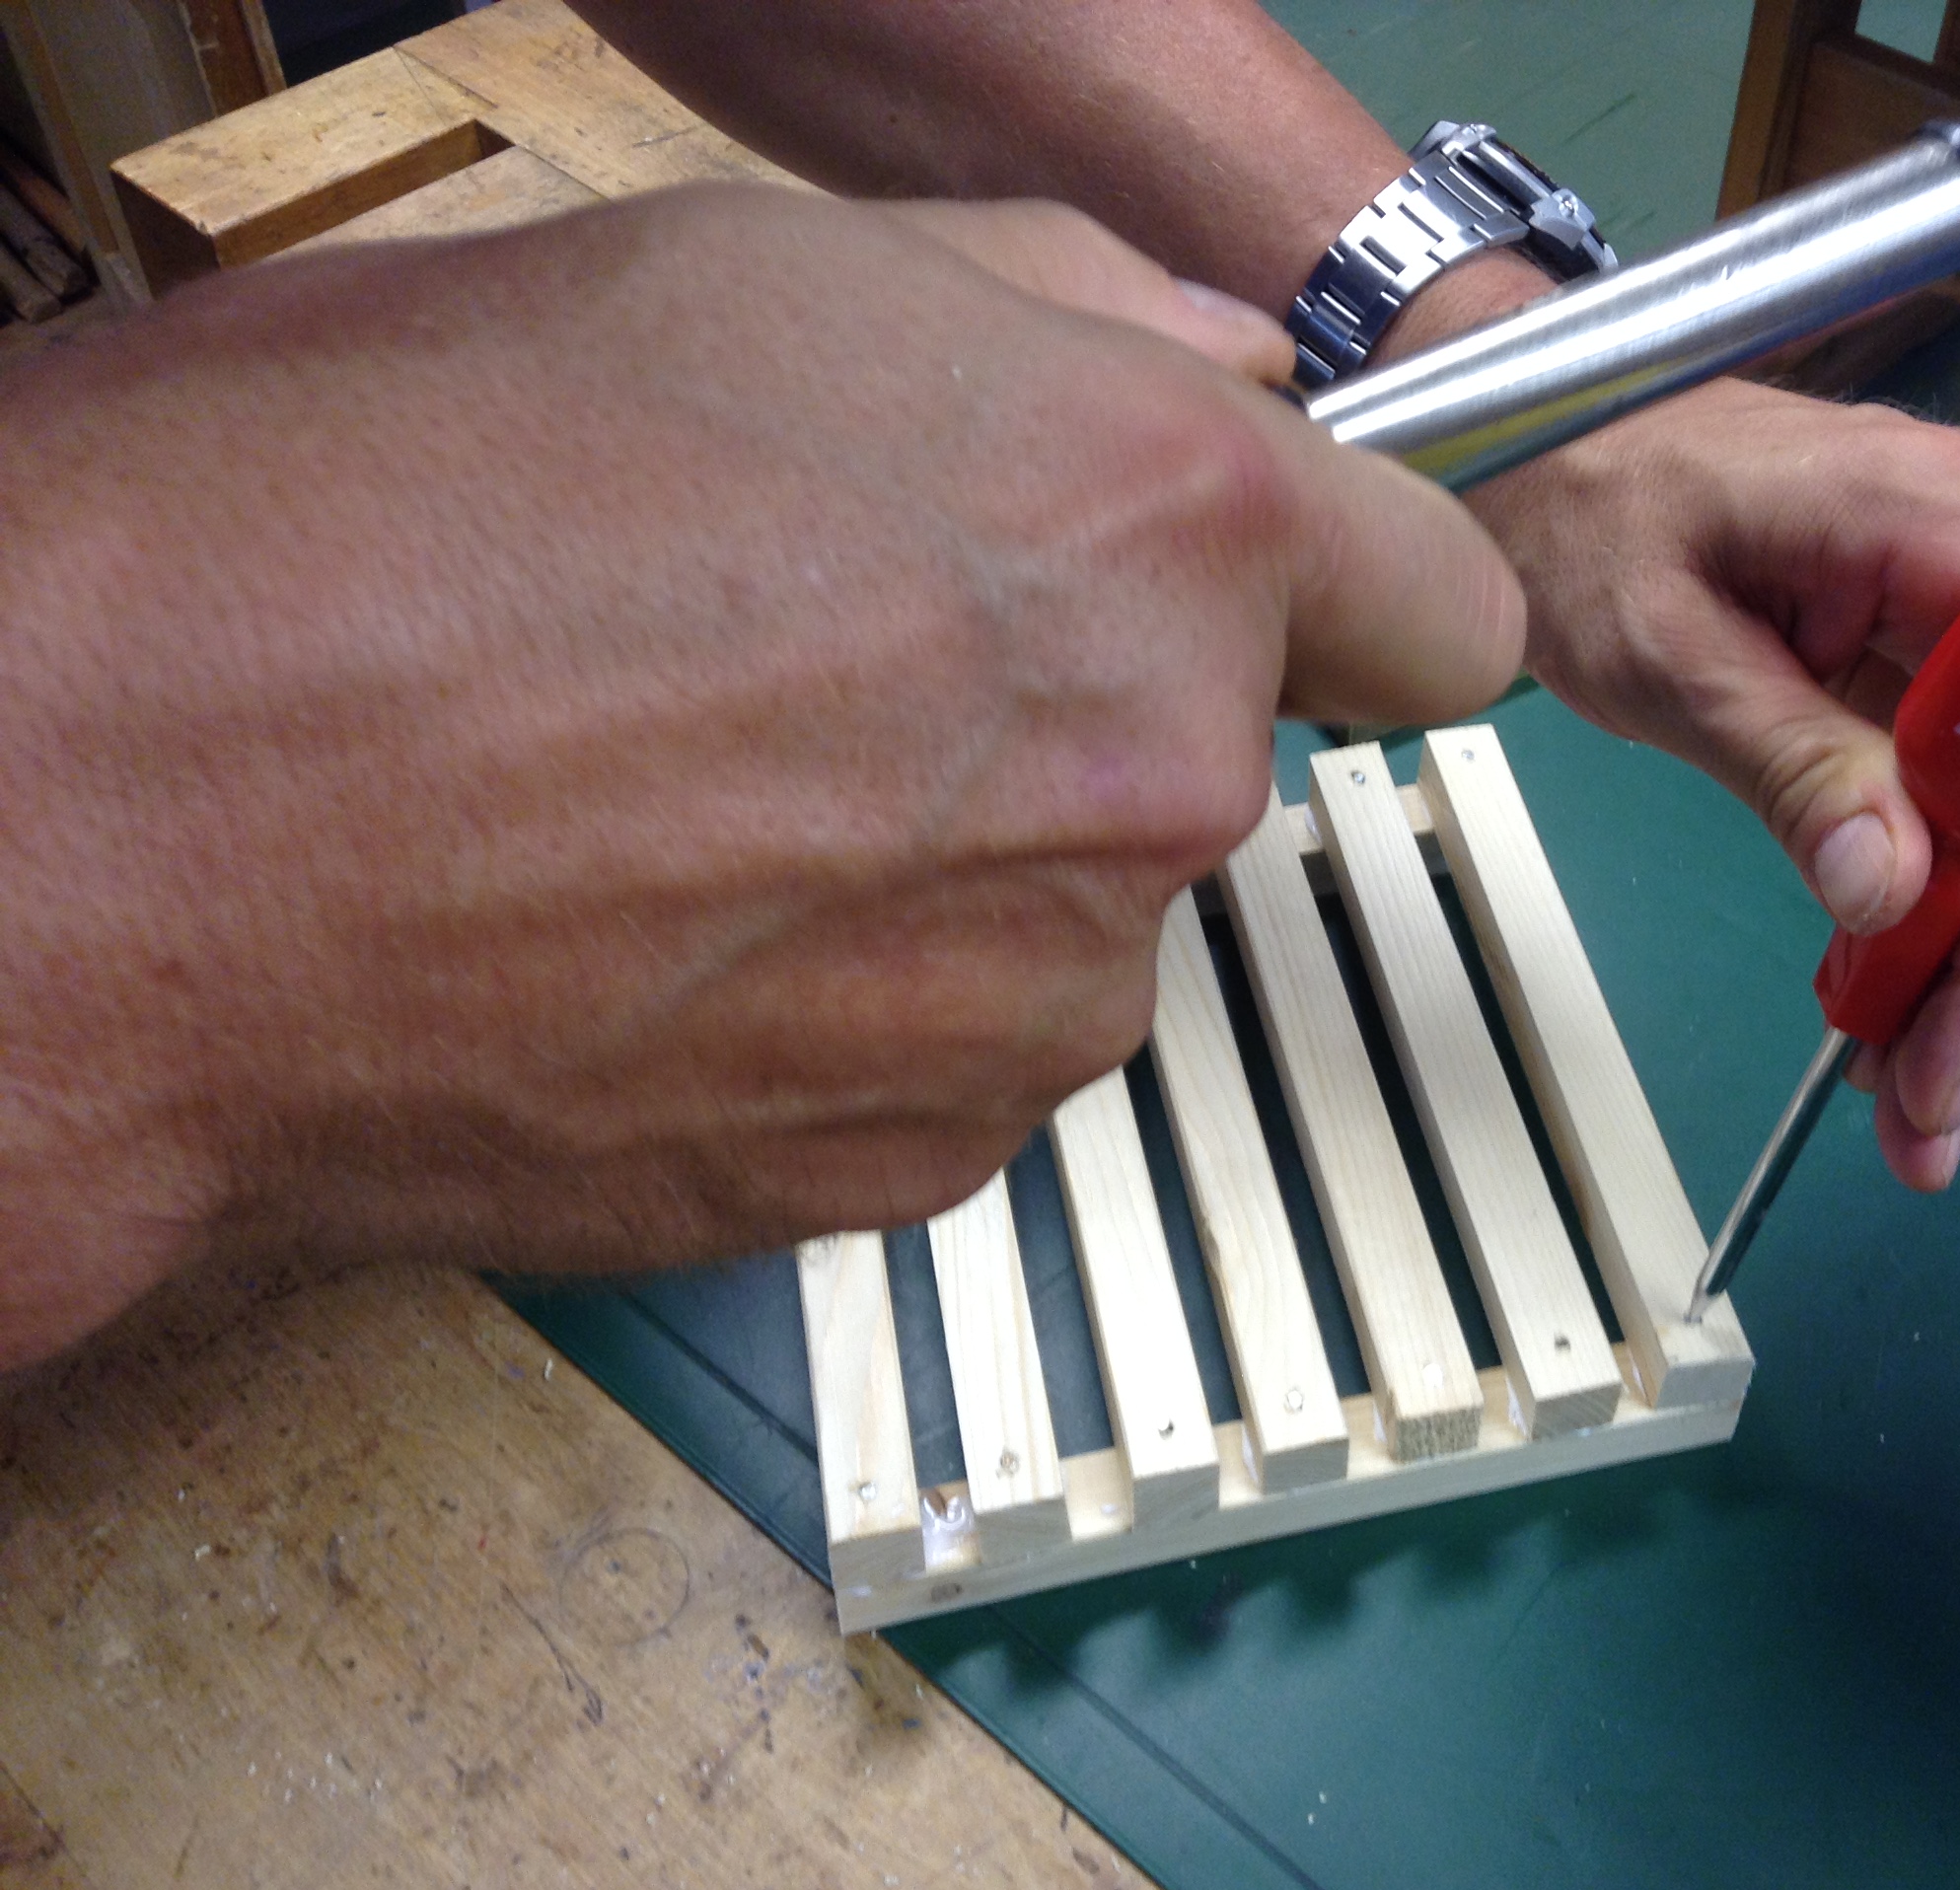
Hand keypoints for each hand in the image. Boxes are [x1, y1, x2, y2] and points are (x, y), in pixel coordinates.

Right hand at [0, 186, 1519, 1365]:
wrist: (142, 841)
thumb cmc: (383, 511)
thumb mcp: (742, 275)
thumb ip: (1060, 313)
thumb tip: (1211, 360)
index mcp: (1159, 528)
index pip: (1444, 607)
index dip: (1357, 585)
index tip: (1277, 591)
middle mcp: (1154, 791)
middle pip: (1223, 758)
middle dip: (1083, 702)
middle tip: (833, 644)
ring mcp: (1040, 1010)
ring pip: (1077, 916)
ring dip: (956, 858)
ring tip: (703, 785)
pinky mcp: (917, 1170)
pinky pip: (959, 1054)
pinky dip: (860, 1000)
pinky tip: (669, 927)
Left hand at [1456, 372, 1959, 1191]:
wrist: (1525, 461)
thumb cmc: (1579, 516)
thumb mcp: (1659, 652)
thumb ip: (1781, 758)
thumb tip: (1894, 888)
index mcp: (1929, 523)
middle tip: (1943, 1078)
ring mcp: (1946, 627)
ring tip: (1917, 1096)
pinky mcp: (1905, 679)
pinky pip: (1958, 803)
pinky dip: (1932, 917)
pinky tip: (1890, 1015)